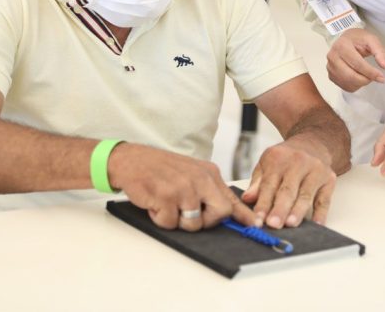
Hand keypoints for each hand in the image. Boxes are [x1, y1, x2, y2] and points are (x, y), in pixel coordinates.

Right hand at [108, 143, 257, 231]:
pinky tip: (155, 202)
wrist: (130, 160)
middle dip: (207, 222)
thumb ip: (209, 190)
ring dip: (177, 220)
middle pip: (221, 213)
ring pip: (193, 224)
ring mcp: (183, 187)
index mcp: (208, 173)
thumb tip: (230, 213)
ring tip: (167, 203)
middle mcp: (199, 179)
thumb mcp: (191, 173)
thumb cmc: (160, 169)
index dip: (243, 215)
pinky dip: (159, 218)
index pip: (231, 198)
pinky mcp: (165, 197)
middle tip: (189, 214)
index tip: (254, 225)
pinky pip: (169, 223)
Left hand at [241, 139, 336, 228]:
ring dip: (297, 211)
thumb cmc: (285, 158)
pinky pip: (325, 199)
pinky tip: (316, 225)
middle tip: (273, 224)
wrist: (312, 143)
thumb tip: (247, 199)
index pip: (269, 184)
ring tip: (290, 224)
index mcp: (278, 158)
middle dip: (280, 209)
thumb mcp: (266, 163)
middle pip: (288, 190)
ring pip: (306, 195)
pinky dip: (321, 214)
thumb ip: (257, 183)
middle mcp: (298, 162)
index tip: (257, 219)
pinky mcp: (329, 179)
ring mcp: (315, 170)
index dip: (263, 203)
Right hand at [326, 28, 384, 92]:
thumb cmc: (358, 39)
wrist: (345, 39)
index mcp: (342, 45)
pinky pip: (344, 86)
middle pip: (350, 76)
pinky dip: (355, 86)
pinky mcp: (331, 75)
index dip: (371, 72)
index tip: (382, 77)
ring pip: (347, 83)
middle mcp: (333, 56)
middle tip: (375, 77)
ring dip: (361, 83)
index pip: (358, 64)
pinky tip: (359, 78)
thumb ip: (380, 52)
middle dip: (366, 79)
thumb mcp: (371, 40)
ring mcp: (330, 67)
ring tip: (367, 75)